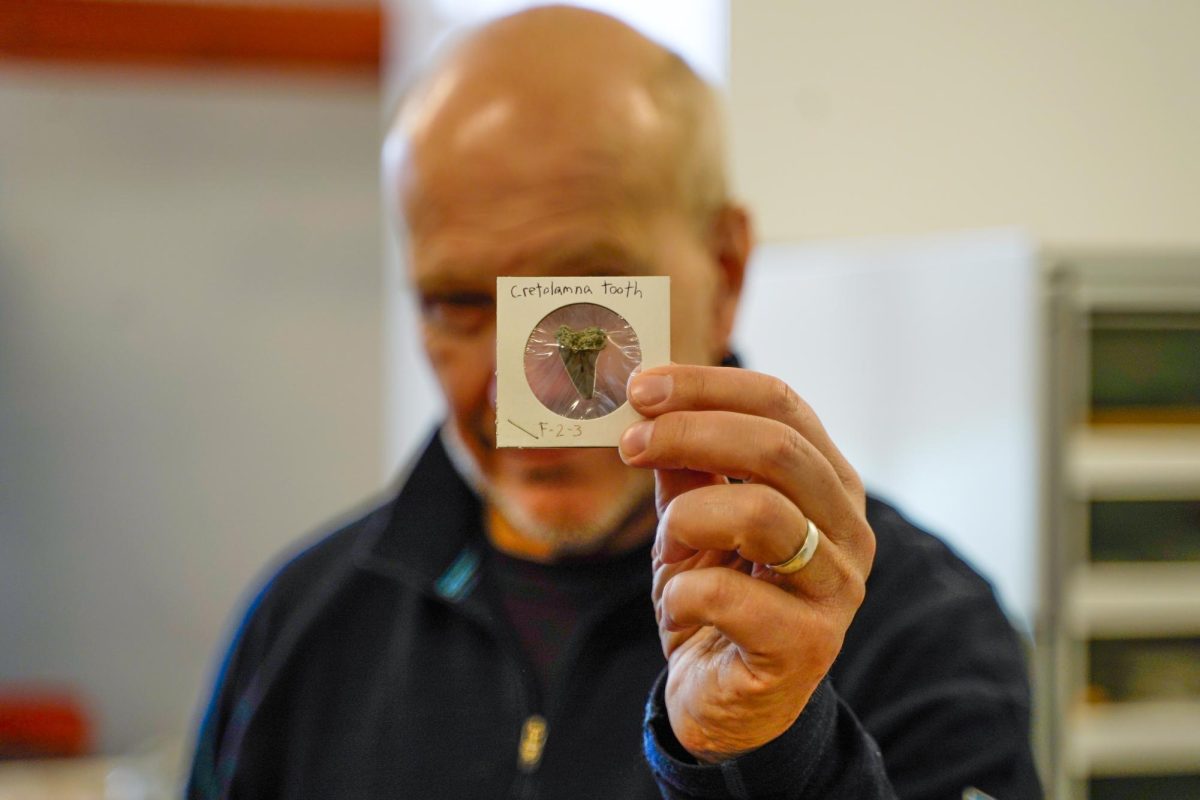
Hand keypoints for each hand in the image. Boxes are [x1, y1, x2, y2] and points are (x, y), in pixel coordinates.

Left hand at [620, 365, 874, 762]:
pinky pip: (729, 596)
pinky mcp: (806, 645)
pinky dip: (684, 592)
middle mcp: (847, 529)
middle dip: (690, 431)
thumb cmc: (717, 599)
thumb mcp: (694, 522)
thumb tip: (649, 401)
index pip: (782, 404)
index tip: (642, 386)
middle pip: (777, 448)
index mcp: (827, 482)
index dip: (708, 386)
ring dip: (690, 515)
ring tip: (670, 541)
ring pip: (763, 514)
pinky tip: (679, 607)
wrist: (726, 704)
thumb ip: (685, 465)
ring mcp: (835, 588)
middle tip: (631, 441)